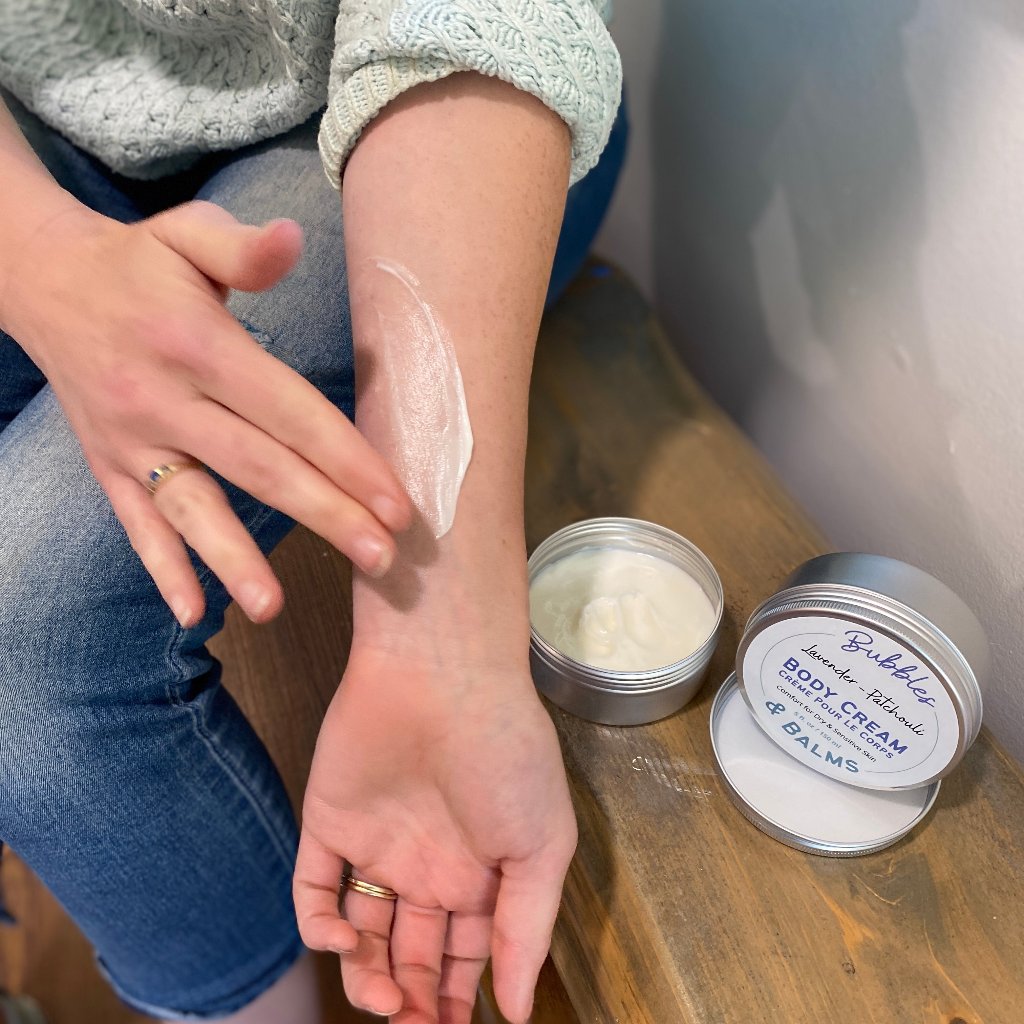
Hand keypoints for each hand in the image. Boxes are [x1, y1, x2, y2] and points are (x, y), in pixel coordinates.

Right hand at [3, 201, 410, 625]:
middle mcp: (163, 398)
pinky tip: (193, 614)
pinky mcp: (106, 467)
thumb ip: (243, 249)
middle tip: (382, 558)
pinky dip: (162, 569)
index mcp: (198, 344)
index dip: (346, 458)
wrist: (43, 283)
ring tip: (274, 605)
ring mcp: (131, 440)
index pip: (288, 411)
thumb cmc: (138, 262)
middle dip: (325, 515)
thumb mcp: (187, 234)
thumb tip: (294, 238)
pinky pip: (135, 525)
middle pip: (257, 467)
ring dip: (235, 559)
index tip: (396, 502)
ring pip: (192, 508)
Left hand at [293, 647, 577, 1022]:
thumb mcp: (541, 847)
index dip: (454, 1000)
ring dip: (365, 978)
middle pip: (411, 954)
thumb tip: (521, 1012)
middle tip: (410, 1023)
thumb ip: (527, 932)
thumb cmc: (505, 754)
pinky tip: (344, 938)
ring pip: (361, 935)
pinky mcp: (330, 823)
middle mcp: (428, 865)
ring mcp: (377, 845)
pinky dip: (320, 928)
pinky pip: (314, 890)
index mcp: (481, 873)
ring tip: (380, 996)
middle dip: (410, 999)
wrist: (443, 676)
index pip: (463, 956)